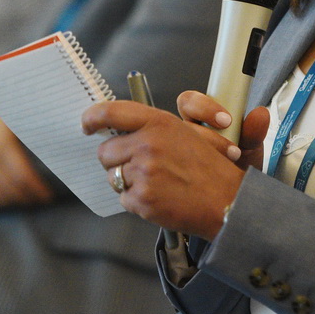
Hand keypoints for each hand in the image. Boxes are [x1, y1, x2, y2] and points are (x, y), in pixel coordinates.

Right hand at [0, 91, 53, 206]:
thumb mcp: (17, 121)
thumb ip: (33, 137)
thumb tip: (60, 153)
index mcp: (2, 143)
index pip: (23, 176)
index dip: (37, 189)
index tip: (48, 196)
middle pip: (10, 188)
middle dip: (27, 197)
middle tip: (38, 200)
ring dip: (12, 201)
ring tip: (25, 200)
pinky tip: (6, 198)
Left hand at [82, 92, 269, 239]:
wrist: (227, 201)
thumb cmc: (209, 167)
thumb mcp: (186, 133)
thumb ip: (151, 128)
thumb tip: (117, 131)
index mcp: (159, 123)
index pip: (111, 112)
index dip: (93, 117)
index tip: (87, 124)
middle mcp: (148, 144)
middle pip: (105, 151)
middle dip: (115, 160)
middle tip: (137, 165)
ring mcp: (144, 173)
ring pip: (113, 176)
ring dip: (127, 181)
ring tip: (155, 182)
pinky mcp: (143, 199)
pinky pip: (124, 198)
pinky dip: (137, 201)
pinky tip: (159, 197)